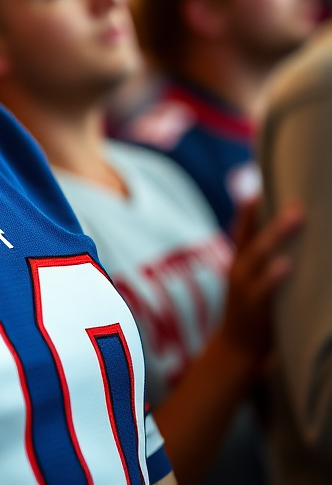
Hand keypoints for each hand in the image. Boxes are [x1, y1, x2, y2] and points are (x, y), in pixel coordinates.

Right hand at [219, 199, 302, 363]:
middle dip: (273, 212)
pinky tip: (288, 265)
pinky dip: (275, 276)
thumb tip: (291, 247)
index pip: (245, 227)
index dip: (252, 205)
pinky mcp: (255, 310)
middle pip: (255, 234)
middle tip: (295, 196)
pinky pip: (265, 290)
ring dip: (278, 234)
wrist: (235, 354)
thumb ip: (266, 264)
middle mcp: (240, 270)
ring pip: (261, 255)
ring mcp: (245, 288)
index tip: (263, 178)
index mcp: (241, 262)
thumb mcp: (255, 285)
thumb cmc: (254, 317)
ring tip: (297, 216)